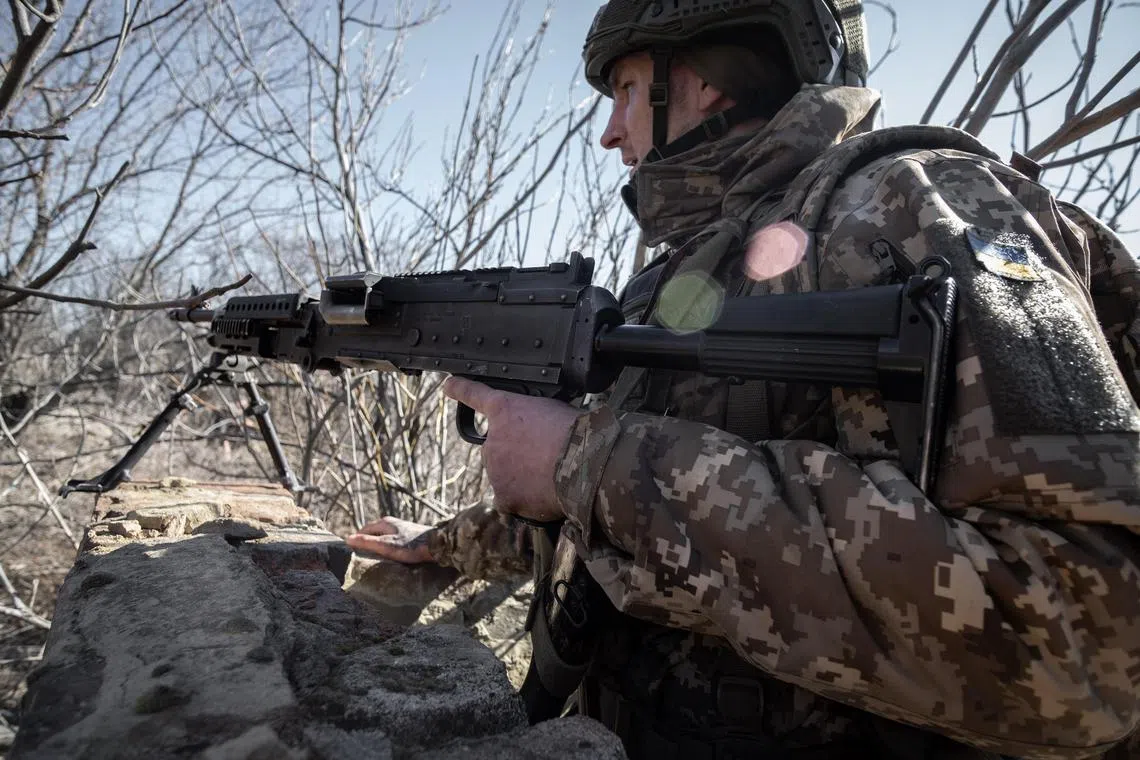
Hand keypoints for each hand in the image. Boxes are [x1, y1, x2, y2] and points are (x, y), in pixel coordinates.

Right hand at [346, 517, 433, 563]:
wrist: (437, 544)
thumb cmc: (410, 546)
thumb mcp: (386, 546)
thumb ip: (367, 542)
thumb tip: (348, 539)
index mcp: (384, 523)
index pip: (364, 530)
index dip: (357, 540)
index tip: (352, 552)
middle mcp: (392, 523)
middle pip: (374, 532)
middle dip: (367, 542)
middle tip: (362, 557)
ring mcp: (401, 528)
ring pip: (384, 537)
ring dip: (378, 545)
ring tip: (375, 558)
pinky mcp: (409, 535)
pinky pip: (393, 540)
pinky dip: (388, 547)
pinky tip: (390, 556)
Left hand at [443, 376, 580, 522]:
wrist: (582, 461)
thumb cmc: (576, 431)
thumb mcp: (554, 409)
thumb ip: (536, 417)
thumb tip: (540, 436)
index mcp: (505, 410)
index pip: (474, 395)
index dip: (460, 390)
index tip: (448, 385)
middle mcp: (492, 439)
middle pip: (498, 449)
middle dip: (516, 453)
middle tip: (546, 456)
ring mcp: (495, 470)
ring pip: (505, 476)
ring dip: (523, 477)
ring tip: (553, 474)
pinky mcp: (504, 497)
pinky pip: (512, 500)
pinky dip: (526, 500)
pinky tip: (545, 494)